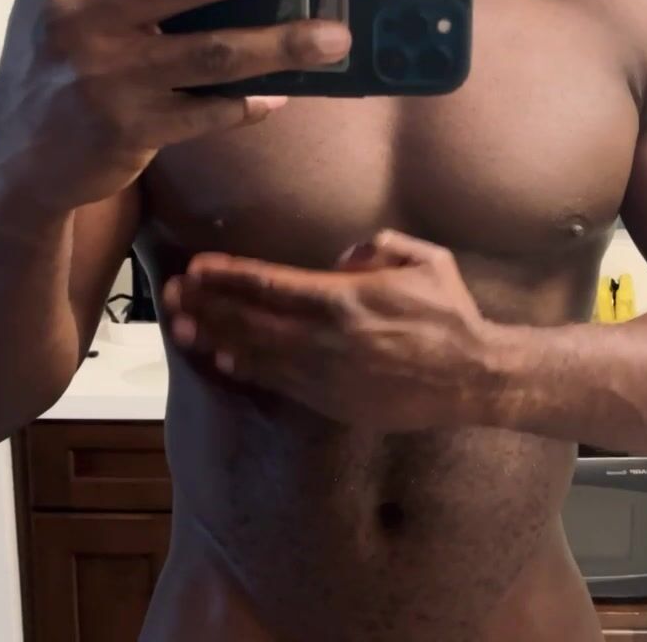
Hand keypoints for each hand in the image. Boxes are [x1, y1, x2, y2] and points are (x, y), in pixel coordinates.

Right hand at [0, 0, 350, 214]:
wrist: (20, 161)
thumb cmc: (58, 63)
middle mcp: (81, 17)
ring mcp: (108, 78)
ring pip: (214, 54)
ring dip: (282, 45)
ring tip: (334, 38)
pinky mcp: (131, 131)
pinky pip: (210, 114)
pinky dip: (251, 104)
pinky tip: (283, 94)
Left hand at [163, 231, 503, 430]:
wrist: (474, 377)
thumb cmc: (451, 314)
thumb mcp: (426, 259)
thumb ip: (379, 246)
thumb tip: (342, 257)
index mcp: (346, 298)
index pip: (270, 283)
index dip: (228, 275)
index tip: (196, 267)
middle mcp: (327, 338)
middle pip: (251, 319)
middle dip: (208, 305)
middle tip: (172, 294)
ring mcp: (327, 374)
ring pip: (258, 353)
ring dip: (217, 338)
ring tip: (183, 326)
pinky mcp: (333, 401)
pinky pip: (280, 383)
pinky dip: (248, 369)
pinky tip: (223, 359)